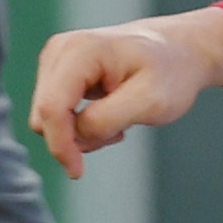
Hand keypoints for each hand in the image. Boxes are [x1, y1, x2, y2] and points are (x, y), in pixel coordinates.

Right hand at [30, 10, 222, 178]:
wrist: (179, 52)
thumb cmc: (170, 72)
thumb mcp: (151, 101)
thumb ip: (107, 119)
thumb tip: (75, 135)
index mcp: (79, 51)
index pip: (51, 107)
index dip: (60, 144)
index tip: (77, 171)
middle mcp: (60, 51)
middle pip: (44, 115)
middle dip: (77, 137)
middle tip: (119, 132)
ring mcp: (57, 61)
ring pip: (49, 118)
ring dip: (82, 131)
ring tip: (120, 119)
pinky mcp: (60, 73)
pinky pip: (59, 114)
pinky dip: (83, 124)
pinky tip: (111, 114)